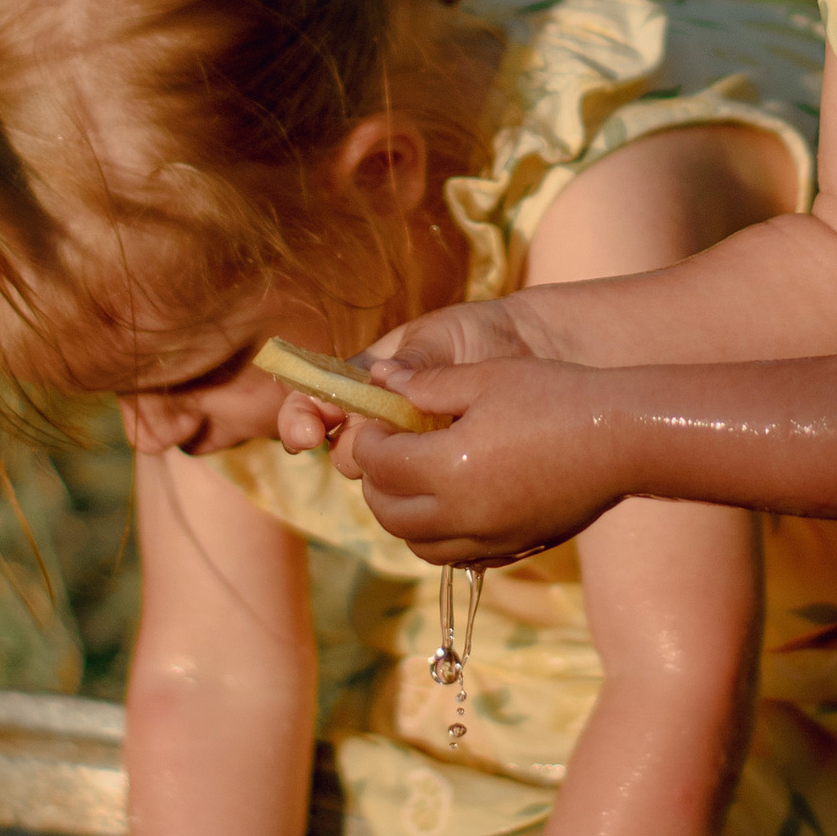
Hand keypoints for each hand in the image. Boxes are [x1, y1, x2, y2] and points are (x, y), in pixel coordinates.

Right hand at [278, 292, 558, 472]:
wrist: (535, 354)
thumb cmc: (481, 335)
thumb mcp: (446, 338)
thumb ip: (415, 361)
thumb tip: (381, 379)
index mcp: (369, 381)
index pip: (319, 401)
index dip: (301, 418)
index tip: (305, 434)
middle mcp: (381, 422)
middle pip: (347, 452)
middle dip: (351, 454)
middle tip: (373, 449)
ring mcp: (411, 452)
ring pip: (380, 483)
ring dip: (388, 480)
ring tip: (420, 464)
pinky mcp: (441, 479)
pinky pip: (420, 500)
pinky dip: (424, 499)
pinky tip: (446, 491)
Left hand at [349, 360, 634, 568]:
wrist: (623, 438)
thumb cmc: (556, 397)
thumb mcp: (487, 378)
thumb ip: (427, 384)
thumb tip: (380, 379)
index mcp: (447, 468)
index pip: (378, 466)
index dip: (368, 441)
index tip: (378, 421)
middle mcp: (461, 515)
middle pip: (388, 513)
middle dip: (376, 481)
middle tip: (388, 450)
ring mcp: (489, 539)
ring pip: (417, 544)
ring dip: (402, 515)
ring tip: (414, 479)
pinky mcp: (514, 549)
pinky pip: (456, 558)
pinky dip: (438, 538)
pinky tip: (451, 505)